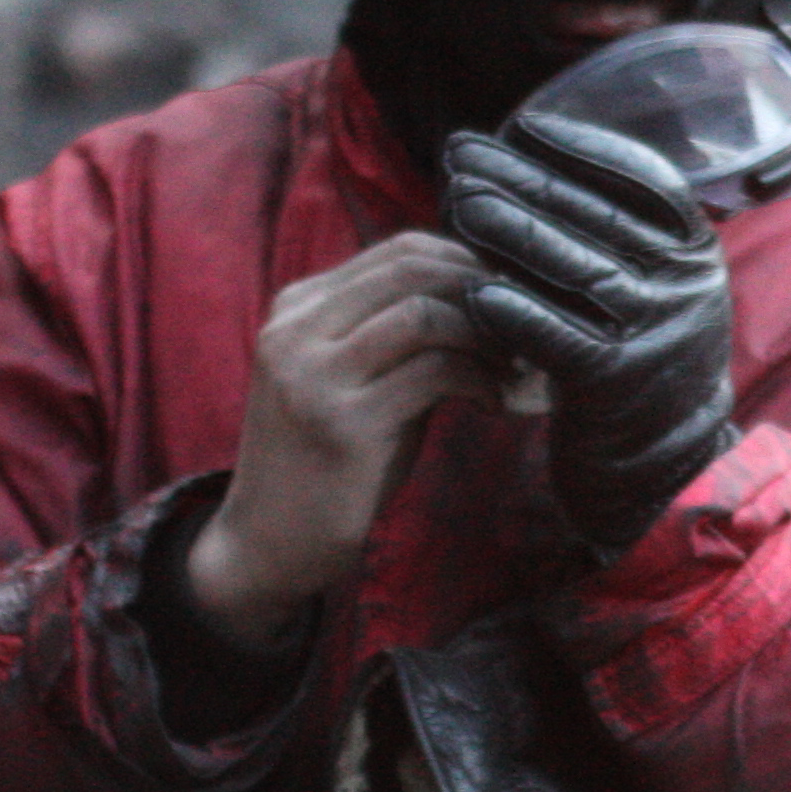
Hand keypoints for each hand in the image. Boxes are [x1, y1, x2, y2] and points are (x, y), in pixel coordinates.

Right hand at [186, 232, 500, 650]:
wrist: (265, 541)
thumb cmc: (325, 459)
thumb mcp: (351, 377)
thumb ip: (397, 332)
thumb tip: (487, 295)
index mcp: (297, 308)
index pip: (397, 250)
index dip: (468, 263)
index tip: (510, 296)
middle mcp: (296, 330)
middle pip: (411, 268)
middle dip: (483, 291)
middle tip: (525, 327)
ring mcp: (313, 374)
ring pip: (424, 314)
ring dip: (486, 337)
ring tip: (511, 368)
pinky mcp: (342, 422)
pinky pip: (435, 372)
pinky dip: (481, 381)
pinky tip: (495, 405)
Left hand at [441, 113, 736, 559]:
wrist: (664, 459)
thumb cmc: (635, 354)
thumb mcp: (648, 284)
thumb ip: (611, 231)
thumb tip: (531, 158)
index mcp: (695, 252)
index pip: (645, 180)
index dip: (583, 148)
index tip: (523, 126)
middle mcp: (686, 287)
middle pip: (598, 217)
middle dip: (524, 179)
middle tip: (462, 154)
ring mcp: (657, 334)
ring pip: (577, 269)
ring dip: (511, 230)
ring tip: (456, 202)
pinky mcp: (619, 384)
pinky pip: (559, 338)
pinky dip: (514, 312)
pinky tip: (471, 289)